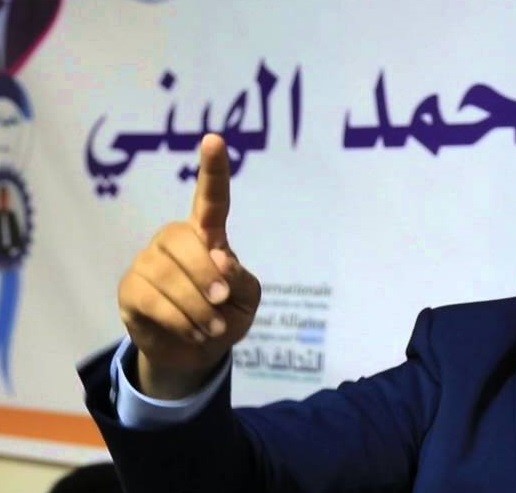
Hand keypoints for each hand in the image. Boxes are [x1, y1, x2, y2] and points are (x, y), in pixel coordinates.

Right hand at [118, 134, 260, 398]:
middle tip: (223, 302)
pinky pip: (152, 298)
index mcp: (207, 234)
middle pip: (185, 242)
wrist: (197, 354)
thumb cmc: (226, 315)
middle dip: (207, 277)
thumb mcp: (246, 299)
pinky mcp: (130, 289)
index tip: (214, 140)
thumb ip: (239, 278)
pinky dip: (180, 320)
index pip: (211, 199)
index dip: (213, 170)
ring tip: (212, 327)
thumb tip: (219, 260)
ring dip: (197, 307)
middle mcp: (173, 240)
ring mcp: (148, 262)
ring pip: (167, 274)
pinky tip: (194, 332)